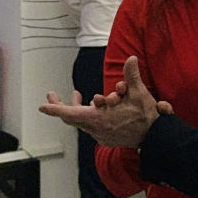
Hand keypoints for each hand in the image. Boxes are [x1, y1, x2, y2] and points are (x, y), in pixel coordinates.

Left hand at [40, 57, 161, 146]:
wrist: (156, 139)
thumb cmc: (146, 117)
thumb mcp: (139, 94)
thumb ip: (132, 76)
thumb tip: (131, 59)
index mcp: (97, 118)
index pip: (70, 113)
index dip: (54, 108)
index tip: (42, 106)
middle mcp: (95, 128)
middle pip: (71, 116)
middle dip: (61, 104)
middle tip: (52, 94)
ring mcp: (100, 134)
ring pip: (82, 120)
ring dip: (78, 107)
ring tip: (77, 94)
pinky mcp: (107, 137)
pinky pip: (91, 124)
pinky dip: (89, 114)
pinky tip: (96, 105)